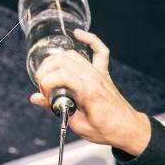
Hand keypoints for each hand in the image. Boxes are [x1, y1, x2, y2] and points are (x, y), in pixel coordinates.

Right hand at [29, 29, 150, 155]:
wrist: (128, 129)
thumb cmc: (106, 130)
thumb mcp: (77, 125)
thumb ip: (56, 109)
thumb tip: (36, 98)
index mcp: (89, 92)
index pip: (60, 75)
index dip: (46, 83)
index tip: (44, 96)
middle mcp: (94, 77)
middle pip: (62, 61)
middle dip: (45, 72)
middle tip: (44, 88)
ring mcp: (99, 73)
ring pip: (72, 55)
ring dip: (55, 61)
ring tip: (50, 76)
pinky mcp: (103, 73)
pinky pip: (99, 50)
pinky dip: (90, 39)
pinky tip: (78, 34)